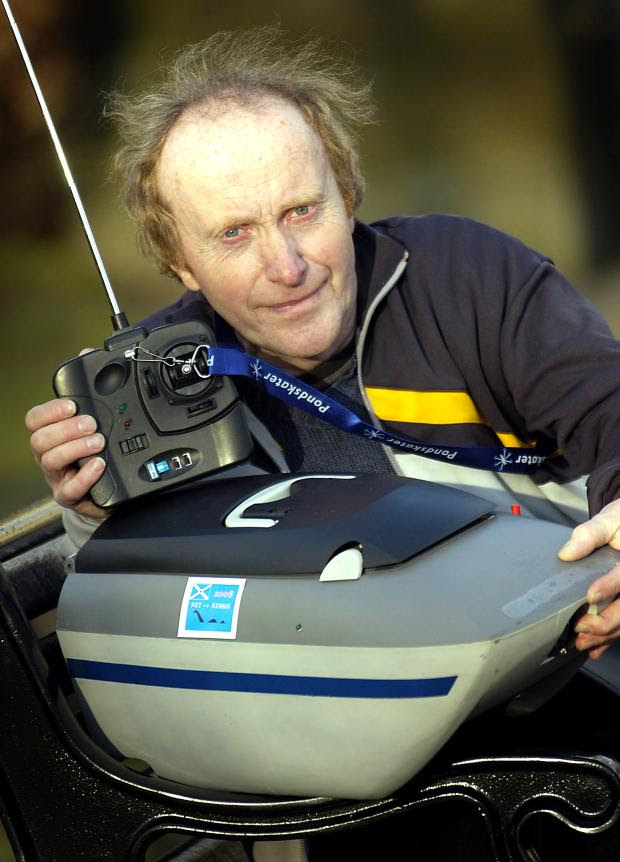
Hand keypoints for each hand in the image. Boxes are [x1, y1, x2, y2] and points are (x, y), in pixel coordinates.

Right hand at [25, 396, 107, 520]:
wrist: (101, 494)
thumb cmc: (91, 458)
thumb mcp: (87, 435)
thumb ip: (86, 420)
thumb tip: (97, 403)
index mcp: (48, 437)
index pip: (35, 420)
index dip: (50, 411)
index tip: (72, 406)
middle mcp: (46, 456)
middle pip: (40, 440)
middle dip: (66, 429)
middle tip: (91, 425)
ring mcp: (55, 478)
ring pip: (52, 461)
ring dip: (76, 448)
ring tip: (98, 443)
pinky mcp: (67, 496)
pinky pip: (71, 489)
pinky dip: (85, 476)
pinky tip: (98, 465)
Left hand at [558, 498, 619, 659]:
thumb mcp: (610, 519)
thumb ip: (590, 534)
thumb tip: (567, 552)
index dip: (609, 586)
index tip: (590, 595)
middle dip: (606, 621)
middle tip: (582, 626)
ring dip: (605, 635)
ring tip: (582, 642)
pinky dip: (610, 639)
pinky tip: (595, 648)